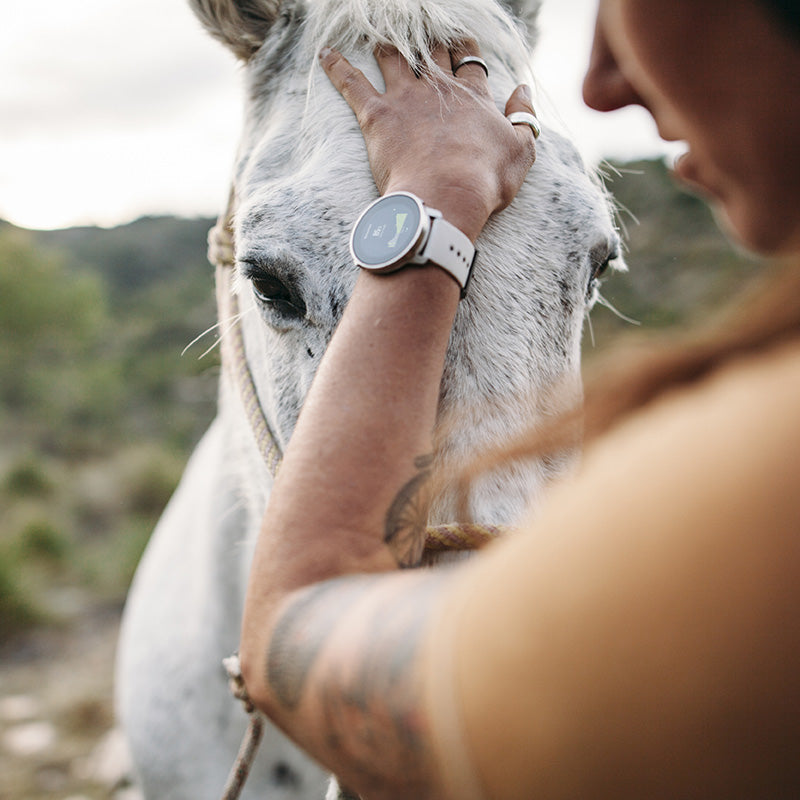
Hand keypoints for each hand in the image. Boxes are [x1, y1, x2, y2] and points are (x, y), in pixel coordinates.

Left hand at [320, 42, 537, 241]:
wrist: (446, 196)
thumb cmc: (485, 181)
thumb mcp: (521, 151)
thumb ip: (523, 117)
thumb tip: (524, 90)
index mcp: (472, 97)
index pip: (469, 63)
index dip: (464, 52)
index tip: (461, 46)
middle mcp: (438, 89)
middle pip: (432, 52)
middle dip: (428, 40)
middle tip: (421, 34)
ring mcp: (406, 99)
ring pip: (392, 57)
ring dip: (385, 44)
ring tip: (377, 36)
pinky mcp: (377, 115)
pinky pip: (351, 83)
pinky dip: (336, 67)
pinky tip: (324, 53)